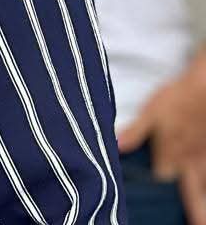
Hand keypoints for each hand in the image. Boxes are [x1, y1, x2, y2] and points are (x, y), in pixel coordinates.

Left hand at [118, 51, 205, 223]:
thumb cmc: (176, 99)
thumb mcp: (151, 113)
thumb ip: (135, 132)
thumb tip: (115, 147)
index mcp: (171, 156)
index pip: (162, 183)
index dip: (155, 194)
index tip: (150, 209)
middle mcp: (190, 162)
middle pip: (194, 195)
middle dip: (196, 214)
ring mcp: (204, 158)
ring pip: (204, 186)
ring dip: (203, 202)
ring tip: (201, 220)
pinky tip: (204, 185)